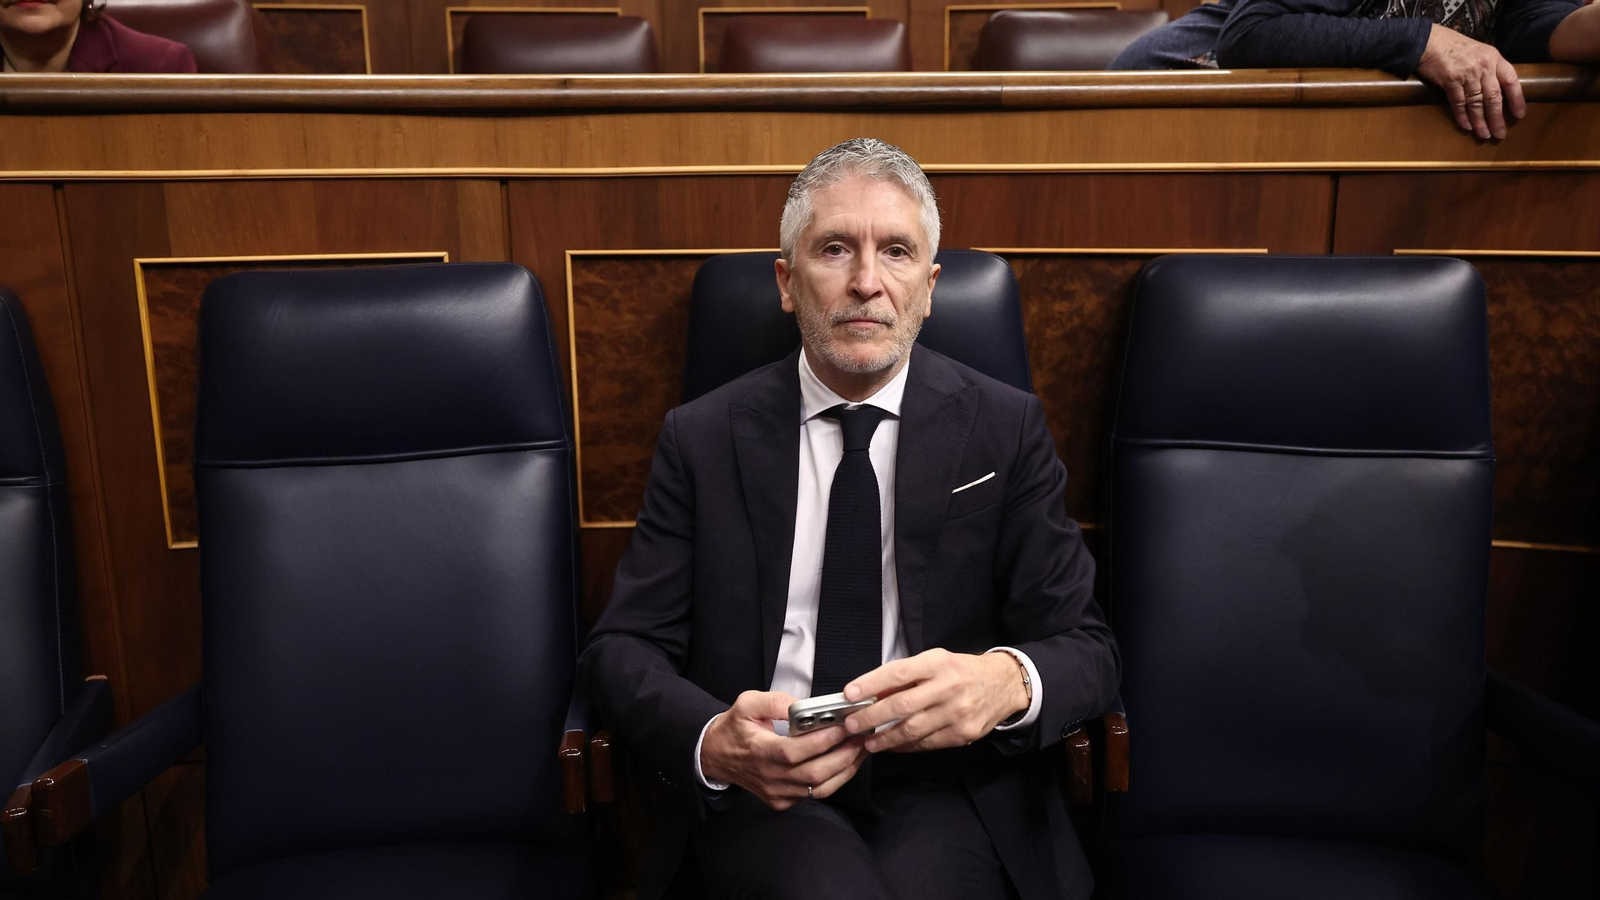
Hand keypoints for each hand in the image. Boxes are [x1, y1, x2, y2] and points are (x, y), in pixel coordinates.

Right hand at [700, 690, 869, 810]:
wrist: (715, 756)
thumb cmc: (734, 727)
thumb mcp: (747, 703)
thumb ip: (775, 701)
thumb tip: (802, 705)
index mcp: (759, 752)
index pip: (795, 752)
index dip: (822, 741)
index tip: (843, 727)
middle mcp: (769, 778)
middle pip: (814, 773)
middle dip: (844, 755)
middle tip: (862, 737)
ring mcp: (777, 793)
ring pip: (820, 788)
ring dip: (845, 769)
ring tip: (860, 749)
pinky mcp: (782, 802)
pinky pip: (815, 794)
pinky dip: (834, 780)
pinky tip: (845, 762)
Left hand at [841, 649, 1028, 752]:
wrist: (1003, 685)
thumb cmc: (960, 671)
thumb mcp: (935, 661)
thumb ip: (906, 676)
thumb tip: (870, 692)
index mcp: (938, 663)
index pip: (899, 672)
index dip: (871, 683)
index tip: (849, 693)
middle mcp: (948, 687)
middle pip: (903, 705)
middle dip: (872, 717)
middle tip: (851, 724)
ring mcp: (957, 713)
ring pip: (913, 730)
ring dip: (885, 739)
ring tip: (868, 741)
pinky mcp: (963, 734)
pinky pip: (927, 744)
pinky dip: (906, 746)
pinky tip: (892, 746)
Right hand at [1415, 24, 1524, 139]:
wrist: (1430, 42)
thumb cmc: (1453, 47)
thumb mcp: (1479, 52)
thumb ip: (1488, 68)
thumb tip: (1495, 90)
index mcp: (1494, 58)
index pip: (1511, 81)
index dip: (1517, 100)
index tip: (1519, 115)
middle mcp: (1484, 66)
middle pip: (1494, 97)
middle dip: (1497, 118)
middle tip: (1500, 134)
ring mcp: (1467, 74)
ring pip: (1477, 103)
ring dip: (1480, 122)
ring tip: (1484, 135)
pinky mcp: (1450, 81)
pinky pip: (1459, 103)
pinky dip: (1462, 116)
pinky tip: (1466, 126)